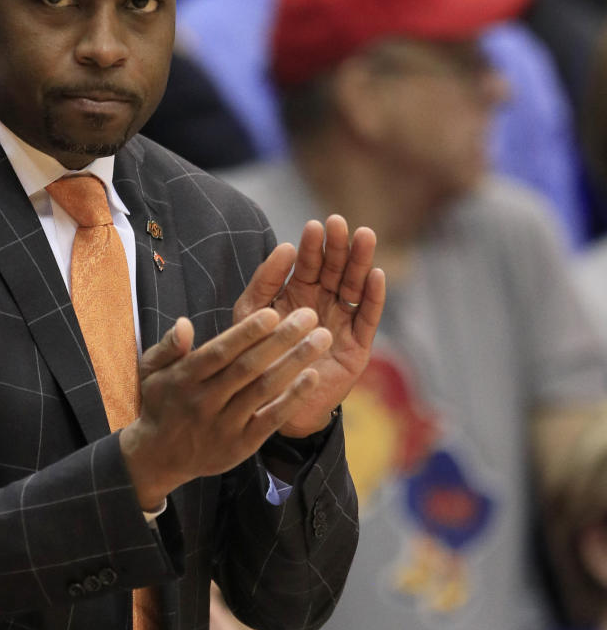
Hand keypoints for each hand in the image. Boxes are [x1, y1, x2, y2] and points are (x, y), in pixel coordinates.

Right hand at [120, 303, 333, 509]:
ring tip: (321, 339)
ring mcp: (225, 425)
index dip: (246, 333)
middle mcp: (205, 401)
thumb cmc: (161, 404)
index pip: (219, 352)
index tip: (273, 312)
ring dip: (294, 362)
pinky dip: (293, 398)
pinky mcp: (241, 444)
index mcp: (185, 379)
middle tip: (310, 315)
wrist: (159, 457)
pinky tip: (312, 376)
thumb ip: (168, 346)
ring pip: (263, 390)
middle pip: (248, 368)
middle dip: (281, 339)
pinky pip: (271, 419)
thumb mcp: (152, 371)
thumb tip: (184, 323)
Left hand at [234, 215, 384, 437]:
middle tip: (339, 224)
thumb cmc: (257, 358)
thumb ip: (264, 282)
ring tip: (365, 237)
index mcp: (298, 294)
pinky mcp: (358, 346)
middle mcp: (323, 304)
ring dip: (361, 262)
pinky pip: (368, 318)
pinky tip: (376, 276)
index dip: (312, 246)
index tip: (313, 226)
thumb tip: (285, 246)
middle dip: (338, 247)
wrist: (270, 405)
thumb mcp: (252, 316)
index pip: (308, 264)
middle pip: (335, 269)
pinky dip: (373, 298)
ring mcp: (342, 323)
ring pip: (355, 287)